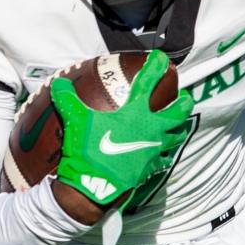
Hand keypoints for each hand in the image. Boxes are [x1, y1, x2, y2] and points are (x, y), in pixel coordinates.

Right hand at [50, 50, 192, 210]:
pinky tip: (162, 154)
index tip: (162, 58)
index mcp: (135, 113)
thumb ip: (67, 99)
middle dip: (184, 101)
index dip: (156, 66)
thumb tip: (58, 81)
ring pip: (177, 135)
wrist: (93, 187)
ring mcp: (154, 148)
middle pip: (178, 110)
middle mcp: (151, 128)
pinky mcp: (151, 167)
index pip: (149, 82)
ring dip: (178, 128)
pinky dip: (165, 155)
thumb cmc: (88, 151)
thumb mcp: (75, 120)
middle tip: (185, 96)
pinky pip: (164, 159)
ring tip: (178, 125)